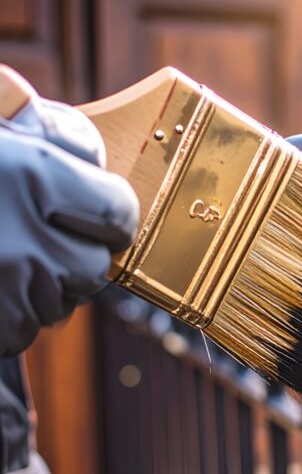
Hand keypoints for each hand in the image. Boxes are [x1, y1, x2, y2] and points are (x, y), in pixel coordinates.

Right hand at [0, 95, 138, 355]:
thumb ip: (42, 140)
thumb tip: (92, 156)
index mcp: (29, 178)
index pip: (118, 212)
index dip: (113, 213)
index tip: (101, 212)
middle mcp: (20, 240)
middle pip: (92, 269)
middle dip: (76, 256)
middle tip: (44, 237)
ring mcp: (2, 292)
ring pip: (57, 305)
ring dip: (42, 288)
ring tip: (0, 259)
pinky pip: (19, 333)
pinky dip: (8, 316)